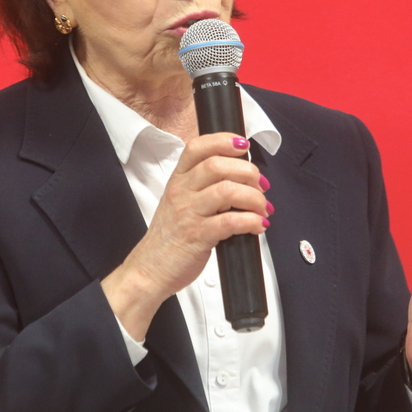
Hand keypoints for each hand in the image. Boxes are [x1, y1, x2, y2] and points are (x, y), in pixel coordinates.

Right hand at [102, 133, 270, 339]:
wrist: (149, 269)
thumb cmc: (170, 237)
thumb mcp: (180, 203)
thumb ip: (204, 187)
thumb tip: (242, 178)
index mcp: (178, 180)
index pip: (197, 147)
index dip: (223, 141)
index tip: (243, 146)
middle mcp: (181, 192)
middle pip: (217, 165)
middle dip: (248, 172)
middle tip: (261, 186)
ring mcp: (188, 213)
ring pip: (227, 191)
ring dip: (254, 197)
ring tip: (262, 208)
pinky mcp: (198, 236)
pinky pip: (231, 222)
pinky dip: (251, 221)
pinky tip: (258, 225)